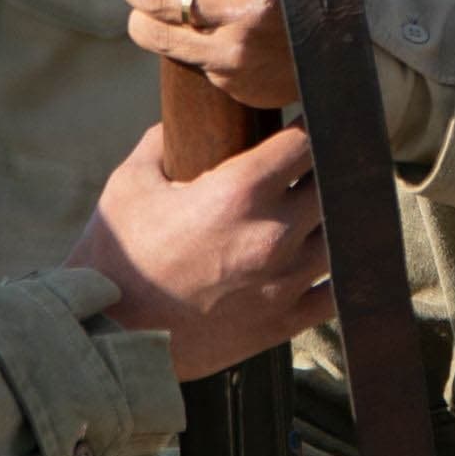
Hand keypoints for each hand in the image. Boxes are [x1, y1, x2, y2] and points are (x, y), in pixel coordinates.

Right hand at [66, 125, 333, 380]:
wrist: (110, 336)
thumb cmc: (116, 256)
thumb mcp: (130, 182)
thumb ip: (163, 141)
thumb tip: (181, 121)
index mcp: (239, 192)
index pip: (307, 140)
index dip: (314, 122)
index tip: (312, 119)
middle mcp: (273, 234)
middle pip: (336, 184)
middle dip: (329, 168)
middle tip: (320, 161)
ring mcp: (285, 282)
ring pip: (344, 235)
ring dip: (336, 218)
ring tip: (321, 209)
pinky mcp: (285, 322)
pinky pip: (337, 291)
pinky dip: (338, 272)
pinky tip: (324, 258)